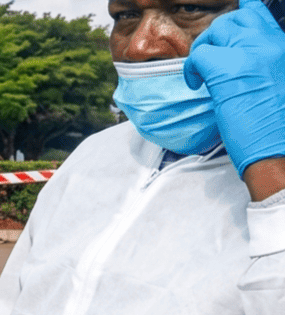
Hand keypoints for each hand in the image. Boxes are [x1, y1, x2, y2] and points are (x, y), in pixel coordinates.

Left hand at [185, 0, 284, 175]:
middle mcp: (270, 43)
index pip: (257, 12)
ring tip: (202, 73)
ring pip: (216, 30)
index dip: (240, 15)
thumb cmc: (277, 125)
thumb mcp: (278, 80)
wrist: (280, 148)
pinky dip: (191, 68)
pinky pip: (199, 54)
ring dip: (203, 49)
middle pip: (233, 19)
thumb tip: (239, 59)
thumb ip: (262, 62)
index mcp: (281, 46)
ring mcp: (249, 53)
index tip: (226, 32)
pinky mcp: (227, 69)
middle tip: (209, 58)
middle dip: (215, 35)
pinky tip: (195, 84)